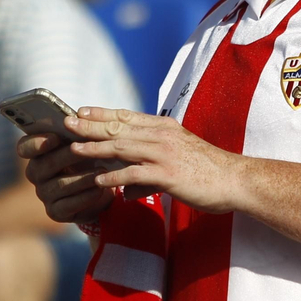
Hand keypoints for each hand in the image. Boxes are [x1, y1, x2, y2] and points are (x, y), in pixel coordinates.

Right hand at [18, 128, 117, 225]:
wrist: (101, 189)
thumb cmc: (89, 160)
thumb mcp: (84, 145)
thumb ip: (77, 133)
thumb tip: (79, 116)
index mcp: (37, 153)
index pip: (25, 147)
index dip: (37, 142)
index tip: (55, 137)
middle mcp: (36, 174)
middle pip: (44, 165)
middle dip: (67, 157)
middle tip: (89, 150)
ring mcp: (44, 194)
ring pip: (59, 186)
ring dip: (81, 178)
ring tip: (102, 171)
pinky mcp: (56, 212)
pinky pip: (68, 205)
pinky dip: (85, 196)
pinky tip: (99, 189)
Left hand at [59, 108, 243, 213]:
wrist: (235, 180)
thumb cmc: (207, 173)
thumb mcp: (177, 164)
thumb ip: (148, 174)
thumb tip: (126, 190)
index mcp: (164, 128)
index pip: (126, 116)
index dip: (102, 113)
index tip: (80, 111)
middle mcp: (162, 136)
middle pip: (119, 128)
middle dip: (90, 126)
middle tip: (65, 124)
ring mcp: (165, 154)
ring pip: (122, 147)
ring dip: (95, 148)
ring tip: (73, 150)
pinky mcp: (168, 174)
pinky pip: (134, 173)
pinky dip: (114, 176)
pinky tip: (98, 180)